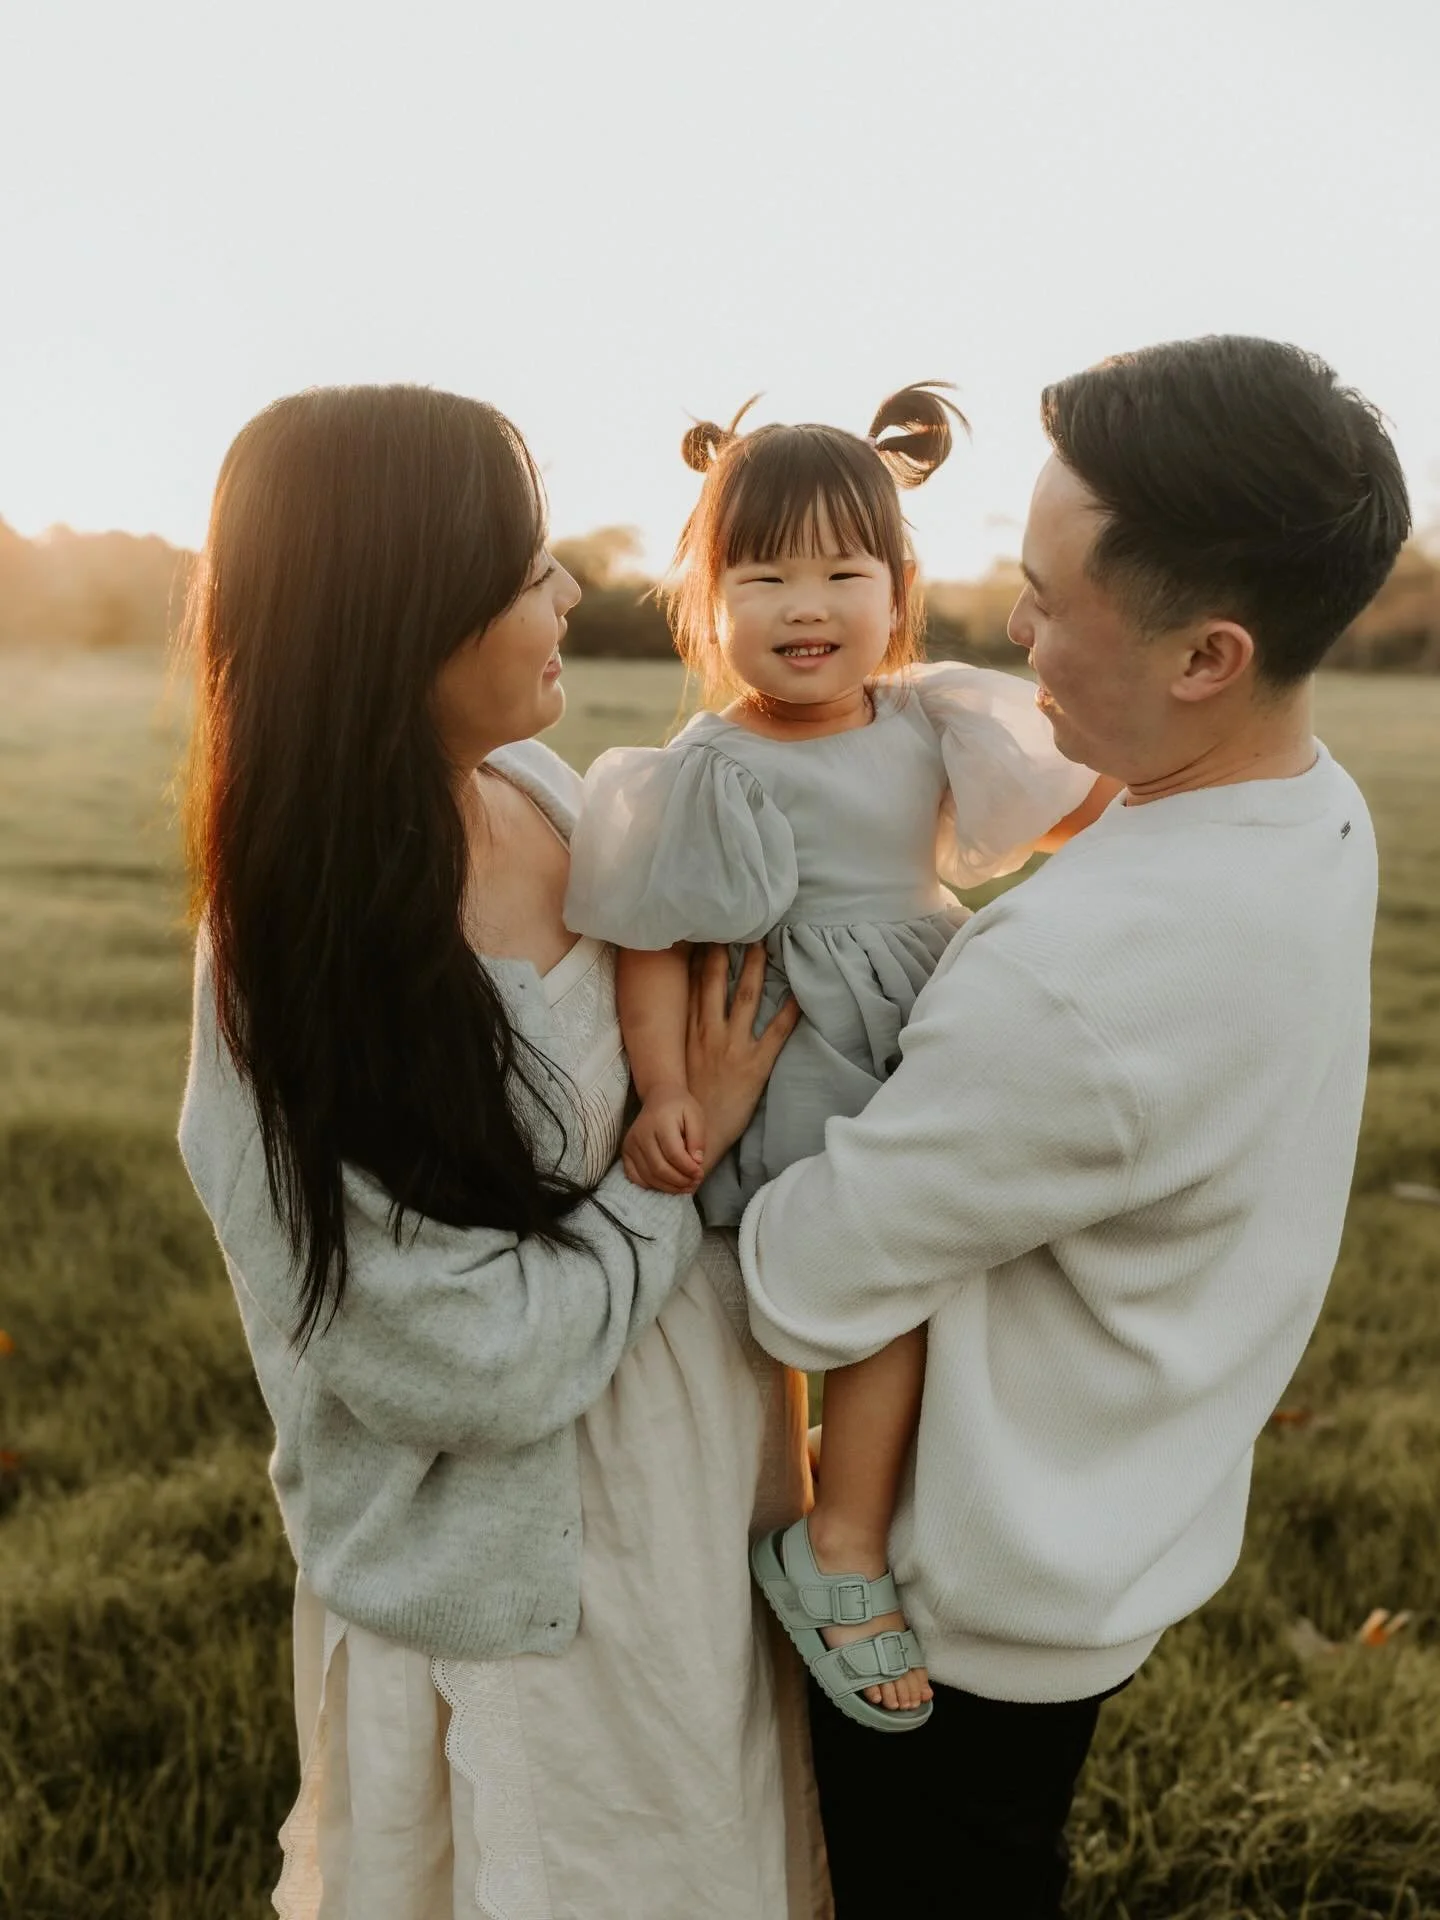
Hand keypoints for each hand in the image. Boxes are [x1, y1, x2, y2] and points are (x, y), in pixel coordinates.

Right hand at [622, 1086, 706, 1194]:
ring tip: (685, 1186)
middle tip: (694, 1183)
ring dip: (668, 1187)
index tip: (700, 1173)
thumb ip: (698, 1139)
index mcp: (660, 1123)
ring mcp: (630, 1144)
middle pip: (660, 1168)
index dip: (688, 1169)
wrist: (659, 1097)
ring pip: (648, 1176)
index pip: (674, 1154)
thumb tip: (697, 1162)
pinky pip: (635, 1176)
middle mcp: (641, 1134)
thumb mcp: (696, 1116)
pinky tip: (666, 1184)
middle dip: (680, 1181)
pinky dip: (651, 1185)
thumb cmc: (680, 1108)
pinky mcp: (625, 1152)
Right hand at [685, 943, 799, 1167]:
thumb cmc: (686, 1103)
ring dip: (756, 967)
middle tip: (735, 922)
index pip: (691, 985)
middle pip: (716, 980)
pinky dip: (790, 1011)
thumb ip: (682, 1036)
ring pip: (747, 996)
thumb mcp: (675, 1064)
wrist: (691, 1140)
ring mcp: (732, 1046)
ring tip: (764, 943)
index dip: (698, 956)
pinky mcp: (755, 1065)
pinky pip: (777, 1032)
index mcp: (688, 1033)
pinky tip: (800, 993)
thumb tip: (685, 1013)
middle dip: (724, 949)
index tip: (704, 931)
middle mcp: (708, 1032)